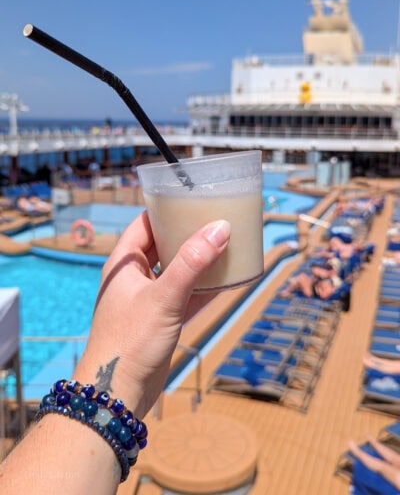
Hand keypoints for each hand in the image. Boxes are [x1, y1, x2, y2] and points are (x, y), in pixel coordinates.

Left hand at [73, 211, 229, 417]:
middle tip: (217, 220)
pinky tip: (228, 280)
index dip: (167, 209)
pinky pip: (186, 296)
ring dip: (200, 261)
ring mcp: (149, 299)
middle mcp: (135, 277)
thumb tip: (220, 228)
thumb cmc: (130, 341)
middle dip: (189, 234)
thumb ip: (192, 263)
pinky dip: (204, 288)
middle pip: (164, 245)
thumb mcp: (164, 297)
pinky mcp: (161, 320)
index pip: (145, 223)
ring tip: (227, 245)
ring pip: (178, 271)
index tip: (193, 199)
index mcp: (124, 264)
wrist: (118, 394)